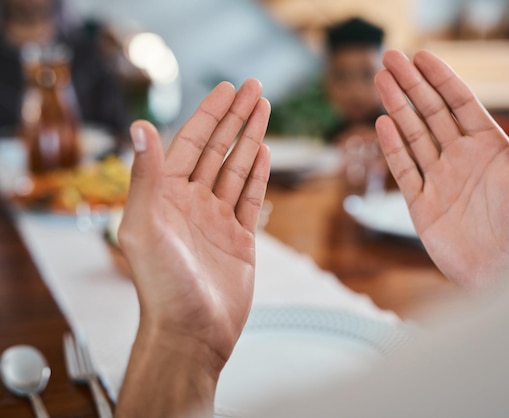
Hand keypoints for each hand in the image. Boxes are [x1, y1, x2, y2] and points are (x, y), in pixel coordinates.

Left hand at [116, 79, 269, 400]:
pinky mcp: (239, 239)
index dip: (210, 113)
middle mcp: (192, 202)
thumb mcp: (145, 226)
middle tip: (255, 87)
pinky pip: (250, 198)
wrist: (192, 332)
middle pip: (219, 148)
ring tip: (264, 109)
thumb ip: (145, 177)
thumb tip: (140, 126)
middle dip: (236, 117)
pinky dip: (259, 174)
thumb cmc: (163, 286)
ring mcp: (217, 219)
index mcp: (166, 195)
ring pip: (237, 168)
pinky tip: (264, 152)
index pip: (192, 142)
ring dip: (251, 138)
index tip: (227, 88)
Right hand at [374, 50, 508, 288]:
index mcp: (490, 148)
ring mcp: (440, 181)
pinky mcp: (422, 205)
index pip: (460, 104)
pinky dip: (392, 148)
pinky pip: (404, 171)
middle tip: (390, 58)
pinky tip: (383, 123)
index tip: (421, 57)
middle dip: (411, 85)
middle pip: (430, 113)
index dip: (440, 78)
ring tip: (380, 81)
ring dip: (396, 108)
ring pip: (413, 136)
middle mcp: (461, 160)